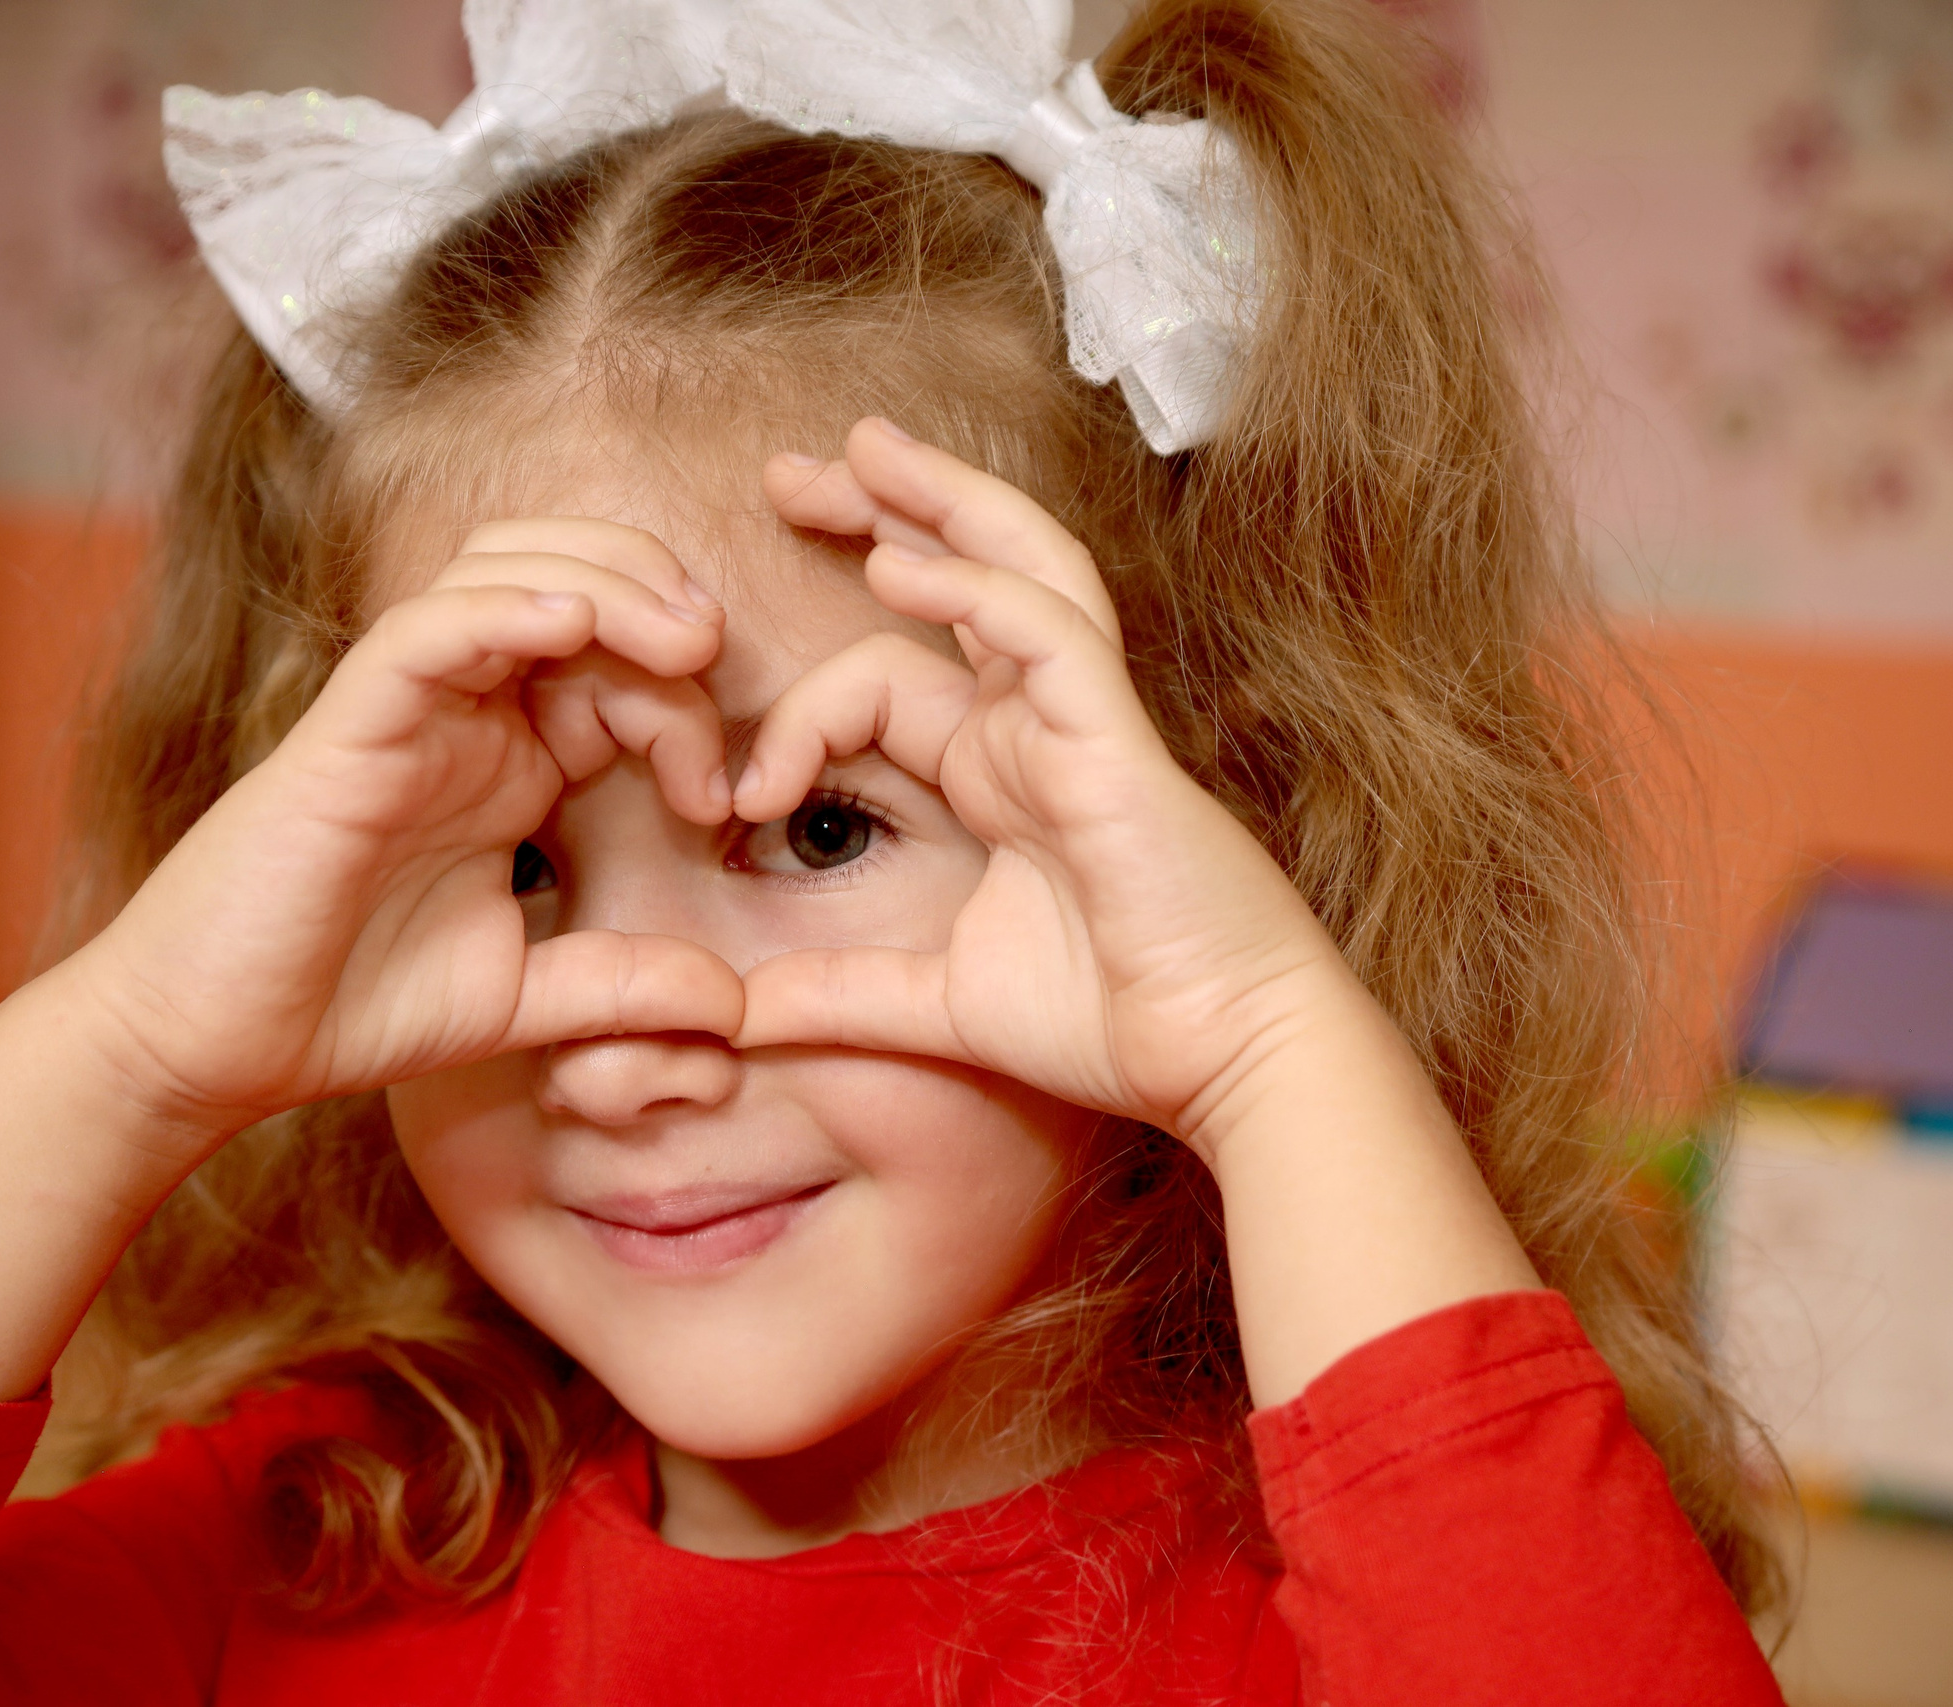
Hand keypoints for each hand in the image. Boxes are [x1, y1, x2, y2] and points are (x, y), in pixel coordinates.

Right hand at [66, 518, 742, 1142]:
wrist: (212, 1047)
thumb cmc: (346, 1008)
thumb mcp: (523, 1000)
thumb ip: (624, 987)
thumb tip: (738, 1006)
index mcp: (509, 759)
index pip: (617, 668)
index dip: (689, 707)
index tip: (728, 803)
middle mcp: (461, 715)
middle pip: (572, 578)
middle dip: (659, 595)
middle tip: (714, 657)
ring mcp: (402, 711)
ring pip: (502, 571)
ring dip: (601, 579)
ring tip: (674, 637)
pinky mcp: (344, 729)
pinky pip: (422, 631)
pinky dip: (498, 608)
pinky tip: (571, 623)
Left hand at [731, 423, 1359, 1160]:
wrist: (1220, 1058)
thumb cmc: (1109, 1023)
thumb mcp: (936, 1004)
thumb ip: (837, 995)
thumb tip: (732, 1014)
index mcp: (998, 770)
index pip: (884, 682)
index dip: (798, 721)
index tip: (737, 799)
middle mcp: (1037, 726)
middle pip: (960, 574)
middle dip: (877, 511)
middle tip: (786, 469)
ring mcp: (1081, 721)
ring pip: (1016, 568)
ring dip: (939, 501)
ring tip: (862, 446)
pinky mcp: (1115, 741)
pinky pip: (1046, 634)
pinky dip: (974, 591)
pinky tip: (897, 567)